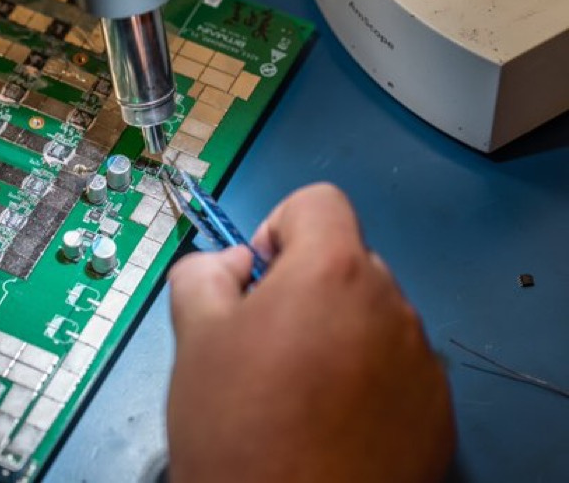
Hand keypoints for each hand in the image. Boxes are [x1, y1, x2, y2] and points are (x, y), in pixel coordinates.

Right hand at [166, 183, 453, 482]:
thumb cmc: (240, 429)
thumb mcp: (193, 337)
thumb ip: (205, 273)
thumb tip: (233, 266)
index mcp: (331, 272)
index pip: (317, 202)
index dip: (278, 228)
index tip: (258, 278)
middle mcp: (389, 305)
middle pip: (346, 260)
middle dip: (307, 285)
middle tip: (267, 340)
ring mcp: (421, 361)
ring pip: (372, 316)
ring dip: (338, 332)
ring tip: (297, 390)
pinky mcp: (437, 411)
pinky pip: (397, 367)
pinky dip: (366, 378)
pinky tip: (330, 421)